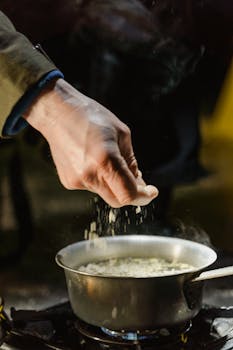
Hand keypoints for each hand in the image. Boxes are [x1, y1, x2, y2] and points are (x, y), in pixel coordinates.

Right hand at [23, 79, 157, 206]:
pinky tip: (92, 160)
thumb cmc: (91, 117)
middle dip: (130, 193)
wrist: (57, 114)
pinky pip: (91, 186)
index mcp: (106, 160)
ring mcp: (77, 180)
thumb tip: (138, 183)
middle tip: (138, 181)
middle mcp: (90, 175)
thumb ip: (131, 162)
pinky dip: (98, 178)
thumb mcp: (122, 133)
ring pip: (105, 193)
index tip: (151, 193)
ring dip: (113, 183)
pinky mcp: (68, 182)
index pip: (128, 194)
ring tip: (107, 159)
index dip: (143, 197)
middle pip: (117, 200)